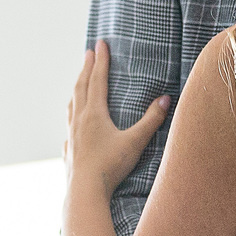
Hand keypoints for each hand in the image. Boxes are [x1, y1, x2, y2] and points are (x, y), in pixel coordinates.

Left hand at [66, 41, 166, 192]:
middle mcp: (79, 121)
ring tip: (79, 82)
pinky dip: (72, 119)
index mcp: (94, 114)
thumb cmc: (111, 166)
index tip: (101, 43)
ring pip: (72, 106)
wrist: (85, 192)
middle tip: (88, 52)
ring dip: (77, 90)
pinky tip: (72, 126)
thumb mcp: (135, 141)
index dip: (101, 61)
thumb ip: (152, 120)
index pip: (98, 80)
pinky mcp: (70, 151)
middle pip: (81, 87)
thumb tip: (166, 98)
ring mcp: (72, 136)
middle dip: (86, 68)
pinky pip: (69, 129)